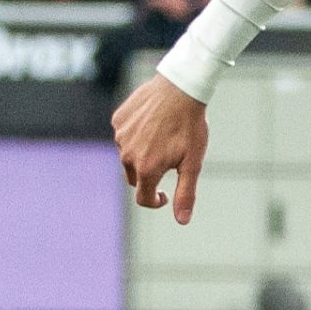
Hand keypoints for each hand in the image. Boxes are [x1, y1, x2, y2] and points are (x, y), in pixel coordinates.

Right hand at [114, 72, 211, 222]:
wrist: (180, 88)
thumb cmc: (190, 126)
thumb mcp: (193, 163)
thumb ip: (185, 193)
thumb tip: (182, 221)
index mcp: (146, 169)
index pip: (143, 198)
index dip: (157, 201)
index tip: (166, 195)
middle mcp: (127, 155)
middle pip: (135, 178)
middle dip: (151, 176)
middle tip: (170, 161)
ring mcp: (120, 136)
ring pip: (129, 156)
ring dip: (142, 155)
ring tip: (163, 139)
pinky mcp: (117, 120)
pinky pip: (124, 136)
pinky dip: (136, 136)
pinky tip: (153, 125)